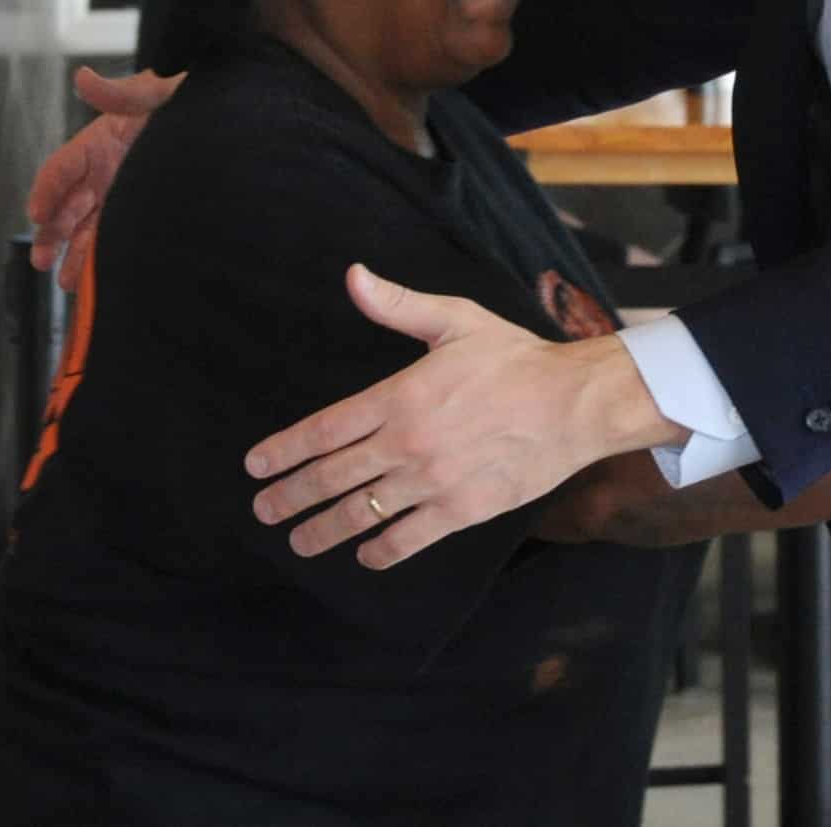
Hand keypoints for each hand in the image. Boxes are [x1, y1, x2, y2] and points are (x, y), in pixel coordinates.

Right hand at [27, 66, 179, 293]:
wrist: (227, 116)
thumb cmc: (189, 95)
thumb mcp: (159, 90)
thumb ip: (123, 91)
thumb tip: (83, 77)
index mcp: (101, 139)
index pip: (63, 166)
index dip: (47, 189)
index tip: (36, 213)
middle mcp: (105, 169)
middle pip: (68, 204)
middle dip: (51, 232)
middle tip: (42, 260)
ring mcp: (121, 191)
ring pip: (87, 226)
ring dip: (73, 253)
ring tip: (66, 282)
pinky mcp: (140, 209)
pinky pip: (115, 234)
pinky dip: (101, 256)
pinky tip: (95, 280)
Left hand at [248, 265, 670, 569]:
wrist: (574, 403)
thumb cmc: (515, 359)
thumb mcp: (455, 321)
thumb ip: (398, 305)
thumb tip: (353, 277)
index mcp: (400, 396)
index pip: (323, 430)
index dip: (283, 451)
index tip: (257, 466)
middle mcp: (407, 443)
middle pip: (331, 477)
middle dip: (290, 496)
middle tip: (264, 510)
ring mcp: (432, 481)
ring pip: (362, 513)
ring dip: (322, 530)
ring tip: (298, 541)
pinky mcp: (461, 510)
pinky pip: (408, 538)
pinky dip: (380, 550)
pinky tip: (365, 554)